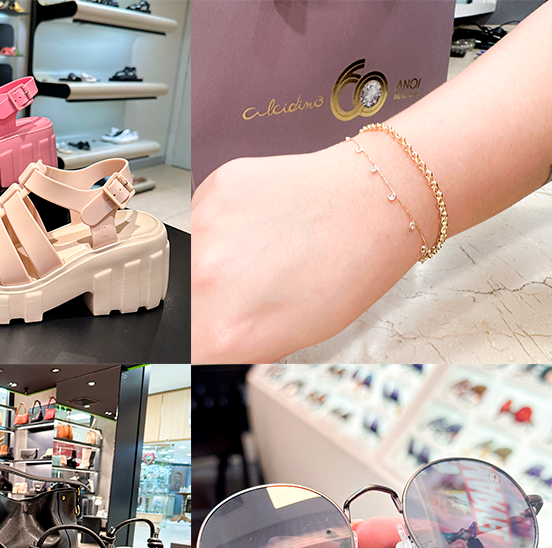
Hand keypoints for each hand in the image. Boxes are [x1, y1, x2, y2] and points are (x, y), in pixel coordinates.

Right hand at [191, 143, 427, 361]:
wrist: (376, 202)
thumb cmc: (351, 269)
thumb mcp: (293, 337)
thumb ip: (235, 346)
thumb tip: (205, 343)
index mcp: (223, 330)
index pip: (179, 349)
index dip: (198, 340)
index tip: (213, 331)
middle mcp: (204, 280)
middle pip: (180, 301)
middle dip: (208, 298)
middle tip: (249, 287)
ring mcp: (205, 230)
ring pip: (188, 256)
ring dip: (212, 257)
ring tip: (260, 251)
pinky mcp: (213, 190)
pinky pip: (202, 216)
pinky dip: (224, 223)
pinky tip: (261, 223)